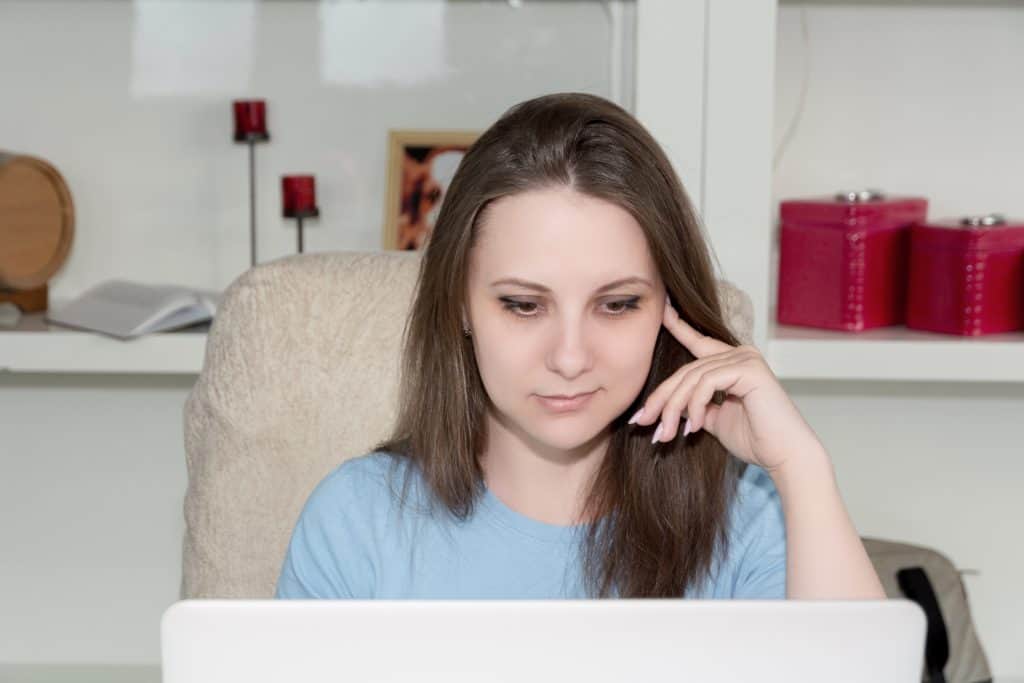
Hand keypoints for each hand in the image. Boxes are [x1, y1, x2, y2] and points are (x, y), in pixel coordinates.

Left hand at [628, 294, 823, 473]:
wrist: (784, 456)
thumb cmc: (756, 440)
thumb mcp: (714, 420)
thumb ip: (695, 407)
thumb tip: (669, 405)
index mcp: (733, 363)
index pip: (699, 343)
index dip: (679, 327)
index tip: (663, 311)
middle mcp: (740, 354)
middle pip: (686, 370)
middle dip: (661, 398)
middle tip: (642, 422)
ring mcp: (745, 358)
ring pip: (692, 378)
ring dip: (673, 408)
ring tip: (666, 434)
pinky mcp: (749, 368)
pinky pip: (707, 383)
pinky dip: (695, 405)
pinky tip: (693, 427)